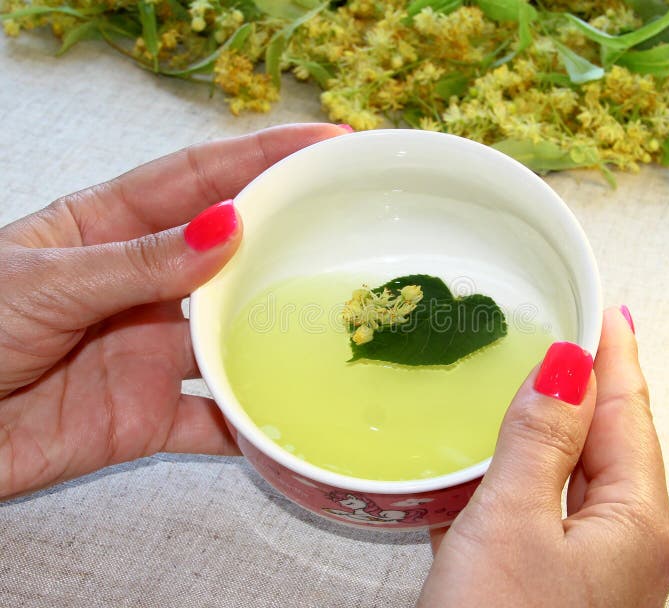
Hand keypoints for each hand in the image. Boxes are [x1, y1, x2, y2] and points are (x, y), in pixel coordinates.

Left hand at [0, 123, 347, 499]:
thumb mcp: (43, 280)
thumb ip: (138, 262)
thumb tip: (226, 227)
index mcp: (109, 229)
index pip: (198, 179)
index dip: (261, 156)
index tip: (323, 144)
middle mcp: (143, 286)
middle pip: (230, 255)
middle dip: (288, 235)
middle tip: (355, 223)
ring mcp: (150, 351)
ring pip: (233, 338)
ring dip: (279, 333)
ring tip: (340, 320)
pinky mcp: (147, 414)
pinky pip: (213, 419)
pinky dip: (249, 427)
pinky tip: (288, 420)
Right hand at [418, 308, 668, 606]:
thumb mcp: (511, 521)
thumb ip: (540, 440)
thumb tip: (565, 368)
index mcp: (636, 524)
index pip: (629, 412)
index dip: (614, 355)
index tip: (602, 308)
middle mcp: (629, 547)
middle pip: (609, 444)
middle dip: (587, 387)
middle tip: (567, 334)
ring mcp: (594, 570)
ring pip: (574, 479)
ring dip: (552, 432)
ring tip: (535, 386)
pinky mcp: (555, 587)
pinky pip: (545, 514)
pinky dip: (524, 480)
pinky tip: (499, 464)